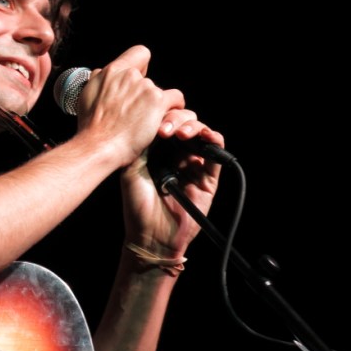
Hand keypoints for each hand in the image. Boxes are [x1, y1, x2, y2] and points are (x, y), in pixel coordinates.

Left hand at [120, 115, 223, 257]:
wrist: (150, 234)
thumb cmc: (136, 203)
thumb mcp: (132, 168)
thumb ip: (144, 144)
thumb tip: (152, 118)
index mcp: (158, 149)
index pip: (166, 122)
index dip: (162, 116)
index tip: (153, 121)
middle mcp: (177, 154)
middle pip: (185, 123)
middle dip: (177, 119)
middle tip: (166, 130)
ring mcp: (193, 164)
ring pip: (202, 133)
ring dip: (194, 126)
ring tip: (182, 134)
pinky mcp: (208, 178)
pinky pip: (217, 154)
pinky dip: (215, 140)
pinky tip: (206, 136)